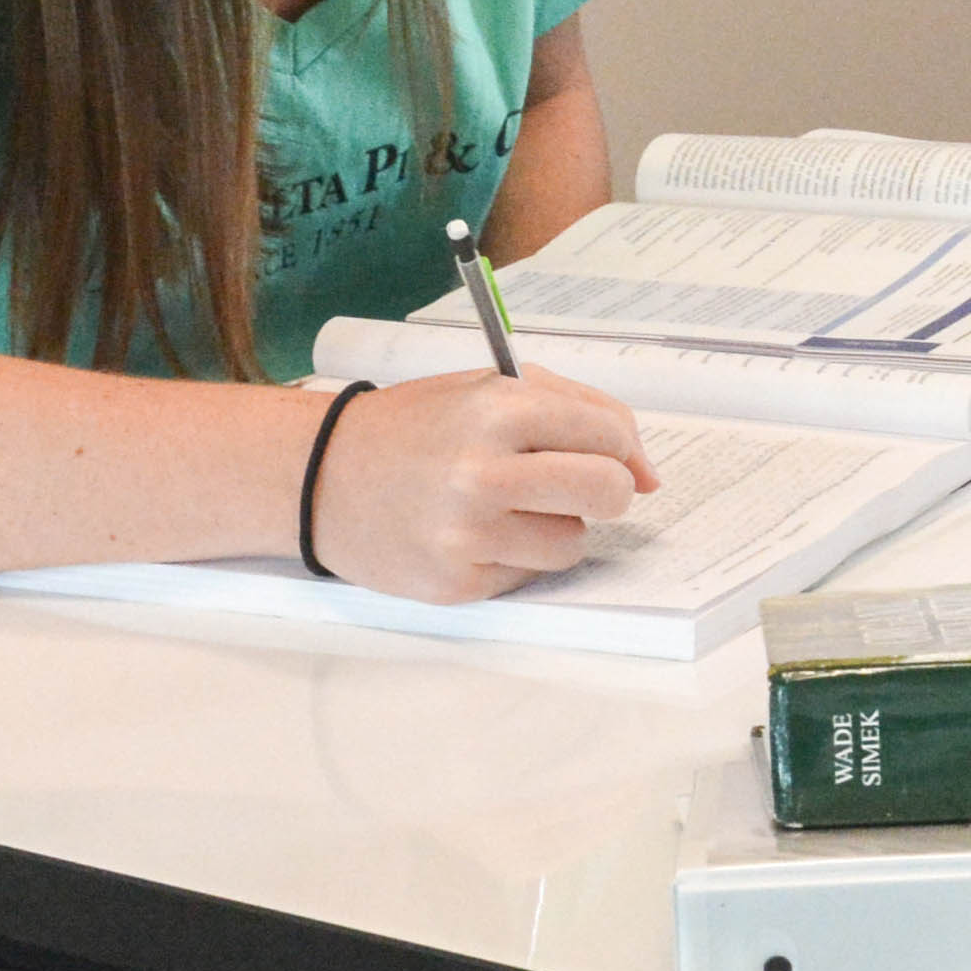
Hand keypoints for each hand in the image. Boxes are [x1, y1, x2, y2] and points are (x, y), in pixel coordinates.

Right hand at [310, 372, 656, 600]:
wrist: (319, 475)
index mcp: (498, 410)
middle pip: (608, 493)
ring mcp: (467, 533)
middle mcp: (483, 473)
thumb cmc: (417, 427)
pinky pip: (528, 575)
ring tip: (508, 507)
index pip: (609, 436)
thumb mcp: (489, 390)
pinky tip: (474, 532)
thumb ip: (581, 413)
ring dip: (556, 527)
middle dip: (605, 491)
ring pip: (574, 543)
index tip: (601, 453)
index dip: (617, 448)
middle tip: (573, 486)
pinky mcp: (456, 581)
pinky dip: (515, 555)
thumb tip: (651, 475)